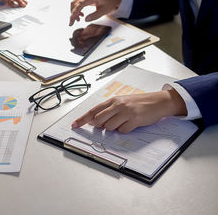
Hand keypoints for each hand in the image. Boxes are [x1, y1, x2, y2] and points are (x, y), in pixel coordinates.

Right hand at [69, 0, 121, 25]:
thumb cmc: (110, 2)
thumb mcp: (105, 10)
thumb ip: (95, 15)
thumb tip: (86, 19)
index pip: (81, 3)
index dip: (75, 11)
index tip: (72, 18)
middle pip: (75, 3)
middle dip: (73, 14)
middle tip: (72, 23)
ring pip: (75, 3)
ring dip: (74, 12)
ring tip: (78, 19)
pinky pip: (78, 3)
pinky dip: (77, 9)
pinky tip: (81, 15)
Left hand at [71, 89, 186, 132]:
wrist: (157, 102)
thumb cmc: (137, 103)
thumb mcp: (121, 102)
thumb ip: (107, 110)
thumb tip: (94, 121)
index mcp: (112, 101)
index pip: (93, 111)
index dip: (82, 119)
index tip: (74, 125)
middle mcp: (117, 105)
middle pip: (98, 120)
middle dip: (99, 126)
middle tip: (107, 124)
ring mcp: (126, 112)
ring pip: (109, 127)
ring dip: (113, 128)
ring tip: (123, 122)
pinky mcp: (134, 120)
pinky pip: (122, 131)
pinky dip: (124, 130)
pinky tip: (130, 124)